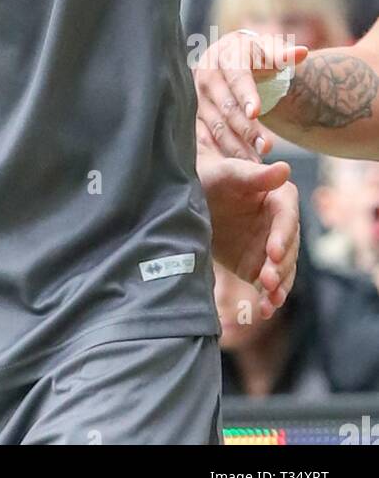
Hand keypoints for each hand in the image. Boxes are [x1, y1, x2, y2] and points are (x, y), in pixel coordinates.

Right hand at [195, 31, 308, 161]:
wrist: (229, 57)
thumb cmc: (255, 54)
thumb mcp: (268, 49)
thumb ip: (283, 55)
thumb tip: (302, 53)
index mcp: (225, 55)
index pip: (236, 76)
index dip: (246, 94)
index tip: (256, 113)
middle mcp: (206, 74)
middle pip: (226, 105)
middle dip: (246, 128)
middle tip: (267, 148)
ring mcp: (198, 95)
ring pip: (216, 124)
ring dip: (236, 144)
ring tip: (257, 163)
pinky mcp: (196, 113)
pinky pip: (208, 135)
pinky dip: (224, 149)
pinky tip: (240, 164)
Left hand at [198, 136, 299, 316]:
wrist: (189, 202)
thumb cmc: (210, 179)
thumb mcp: (227, 174)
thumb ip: (254, 175)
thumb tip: (285, 168)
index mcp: (279, 198)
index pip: (287, 218)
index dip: (282, 236)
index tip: (272, 252)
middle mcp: (280, 225)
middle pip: (289, 248)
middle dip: (281, 266)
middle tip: (267, 280)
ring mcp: (270, 248)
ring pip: (283, 270)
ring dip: (280, 286)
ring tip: (270, 300)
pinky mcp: (258, 266)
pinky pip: (270, 285)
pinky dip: (270, 298)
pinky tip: (264, 310)